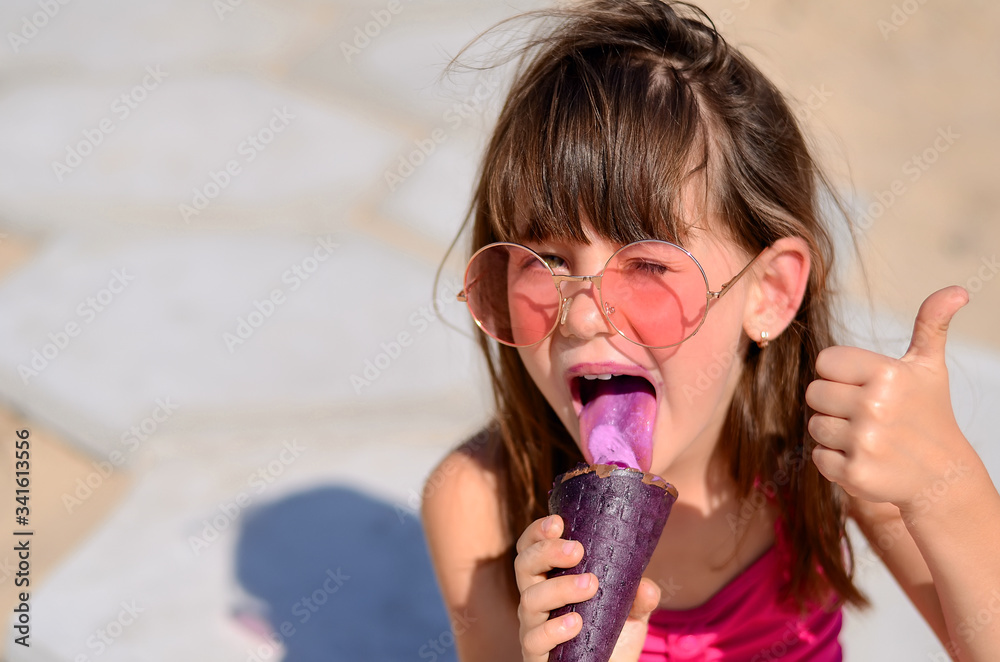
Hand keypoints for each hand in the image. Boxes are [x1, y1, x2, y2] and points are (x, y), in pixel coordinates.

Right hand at [514, 514, 659, 661]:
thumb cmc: (611, 635)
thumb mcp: (630, 612)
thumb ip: (638, 597)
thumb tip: (645, 587)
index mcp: (550, 578)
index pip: (531, 547)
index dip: (538, 531)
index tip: (559, 522)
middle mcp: (536, 598)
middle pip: (524, 564)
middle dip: (547, 551)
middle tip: (577, 551)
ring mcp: (533, 626)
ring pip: (530, 599)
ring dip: (559, 588)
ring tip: (590, 585)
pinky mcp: (536, 655)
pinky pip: (534, 640)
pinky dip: (553, 629)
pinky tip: (576, 624)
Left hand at [805, 286, 975, 517]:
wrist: (943, 476)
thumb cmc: (929, 413)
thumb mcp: (930, 368)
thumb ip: (932, 325)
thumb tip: (957, 291)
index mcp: (887, 374)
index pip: (824, 362)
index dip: (840, 374)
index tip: (865, 386)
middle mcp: (874, 406)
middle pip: (814, 393)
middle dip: (833, 403)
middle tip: (865, 414)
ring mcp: (864, 442)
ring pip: (814, 425)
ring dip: (833, 432)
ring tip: (866, 436)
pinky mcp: (854, 474)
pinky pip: (817, 457)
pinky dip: (834, 460)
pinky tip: (863, 459)